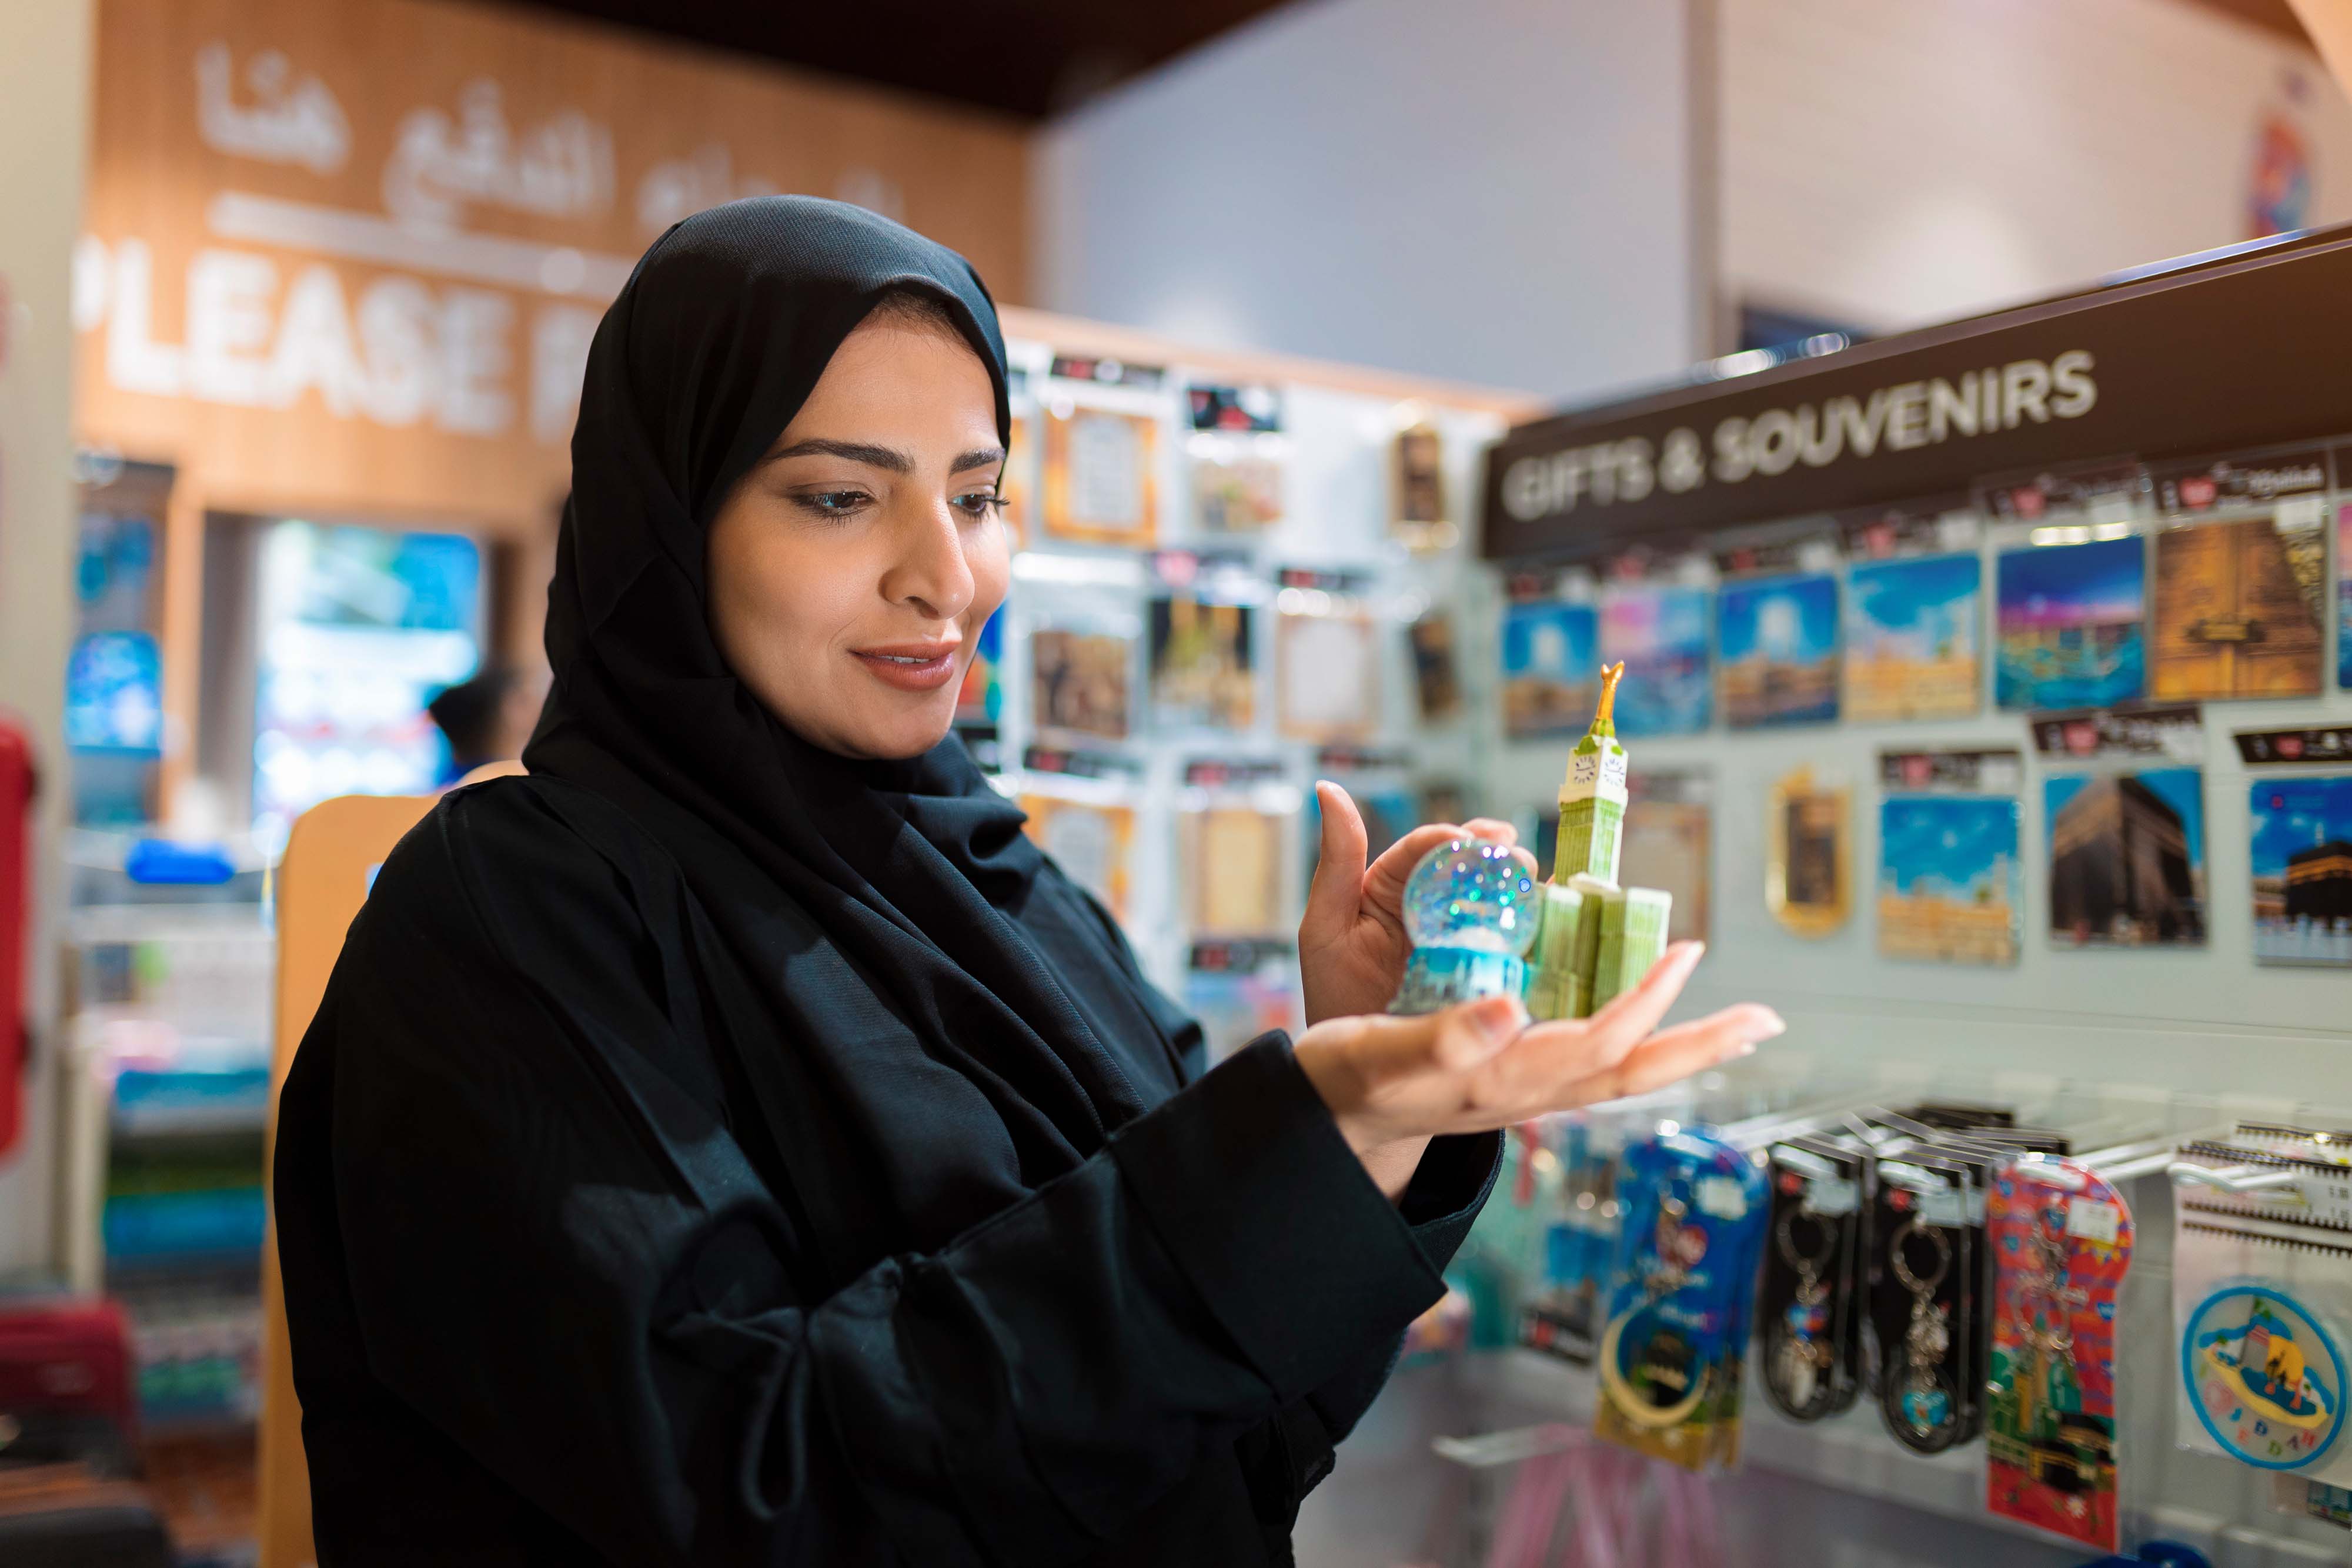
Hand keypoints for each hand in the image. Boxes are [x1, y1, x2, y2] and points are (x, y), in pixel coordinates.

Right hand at [1292, 941, 1782, 1198]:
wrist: (1325, 1119)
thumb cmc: (1346, 1078)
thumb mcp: (1382, 1050)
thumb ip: (1446, 1038)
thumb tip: (1511, 1009)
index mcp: (1505, 1081)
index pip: (1600, 1042)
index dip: (1648, 999)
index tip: (1686, 951)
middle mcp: (1529, 1095)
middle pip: (1636, 1074)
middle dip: (1701, 1046)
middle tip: (1766, 1020)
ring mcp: (1527, 1096)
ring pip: (1624, 1075)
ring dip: (1683, 1050)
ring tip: (1737, 1026)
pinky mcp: (1517, 1087)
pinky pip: (1599, 1069)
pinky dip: (1641, 1046)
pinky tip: (1652, 1029)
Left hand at [1298, 781, 1533, 1027]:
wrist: (1352, 1073)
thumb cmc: (1333, 993)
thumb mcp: (1327, 926)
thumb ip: (1336, 860)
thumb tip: (1328, 790)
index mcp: (1393, 885)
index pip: (1426, 848)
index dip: (1455, 837)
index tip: (1481, 838)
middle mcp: (1432, 905)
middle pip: (1473, 868)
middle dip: (1498, 857)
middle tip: (1518, 860)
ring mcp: (1462, 938)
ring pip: (1497, 901)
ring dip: (1520, 889)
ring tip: (1536, 886)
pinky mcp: (1486, 972)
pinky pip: (1514, 945)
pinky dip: (1535, 930)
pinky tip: (1553, 922)